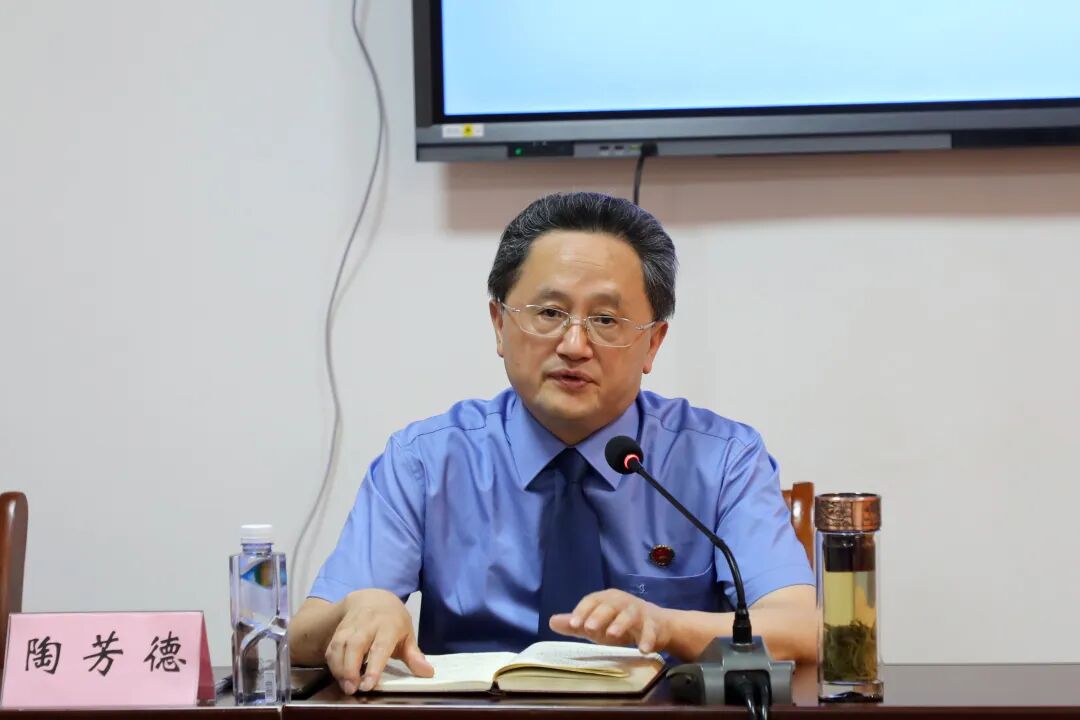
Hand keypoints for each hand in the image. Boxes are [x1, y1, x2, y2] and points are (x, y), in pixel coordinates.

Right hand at [324, 588, 433, 694]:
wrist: (372, 598)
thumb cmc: (393, 621)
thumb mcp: (407, 634)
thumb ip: (414, 656)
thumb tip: (428, 673)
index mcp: (388, 625)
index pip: (380, 647)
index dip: (374, 666)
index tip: (369, 684)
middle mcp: (367, 624)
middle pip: (356, 645)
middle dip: (351, 668)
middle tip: (352, 689)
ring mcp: (351, 625)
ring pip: (340, 645)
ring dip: (339, 667)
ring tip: (345, 686)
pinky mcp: (339, 630)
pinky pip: (331, 646)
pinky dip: (332, 662)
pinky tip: (337, 675)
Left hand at [548, 589, 672, 653]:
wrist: (655, 625)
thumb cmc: (618, 623)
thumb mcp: (596, 623)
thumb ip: (576, 624)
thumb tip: (551, 622)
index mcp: (606, 599)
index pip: (592, 601)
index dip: (582, 611)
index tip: (573, 624)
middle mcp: (622, 602)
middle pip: (610, 605)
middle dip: (600, 615)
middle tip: (589, 628)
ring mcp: (640, 612)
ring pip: (630, 615)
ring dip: (621, 624)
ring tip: (612, 635)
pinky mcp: (654, 625)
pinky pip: (651, 630)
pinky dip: (648, 639)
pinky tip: (643, 650)